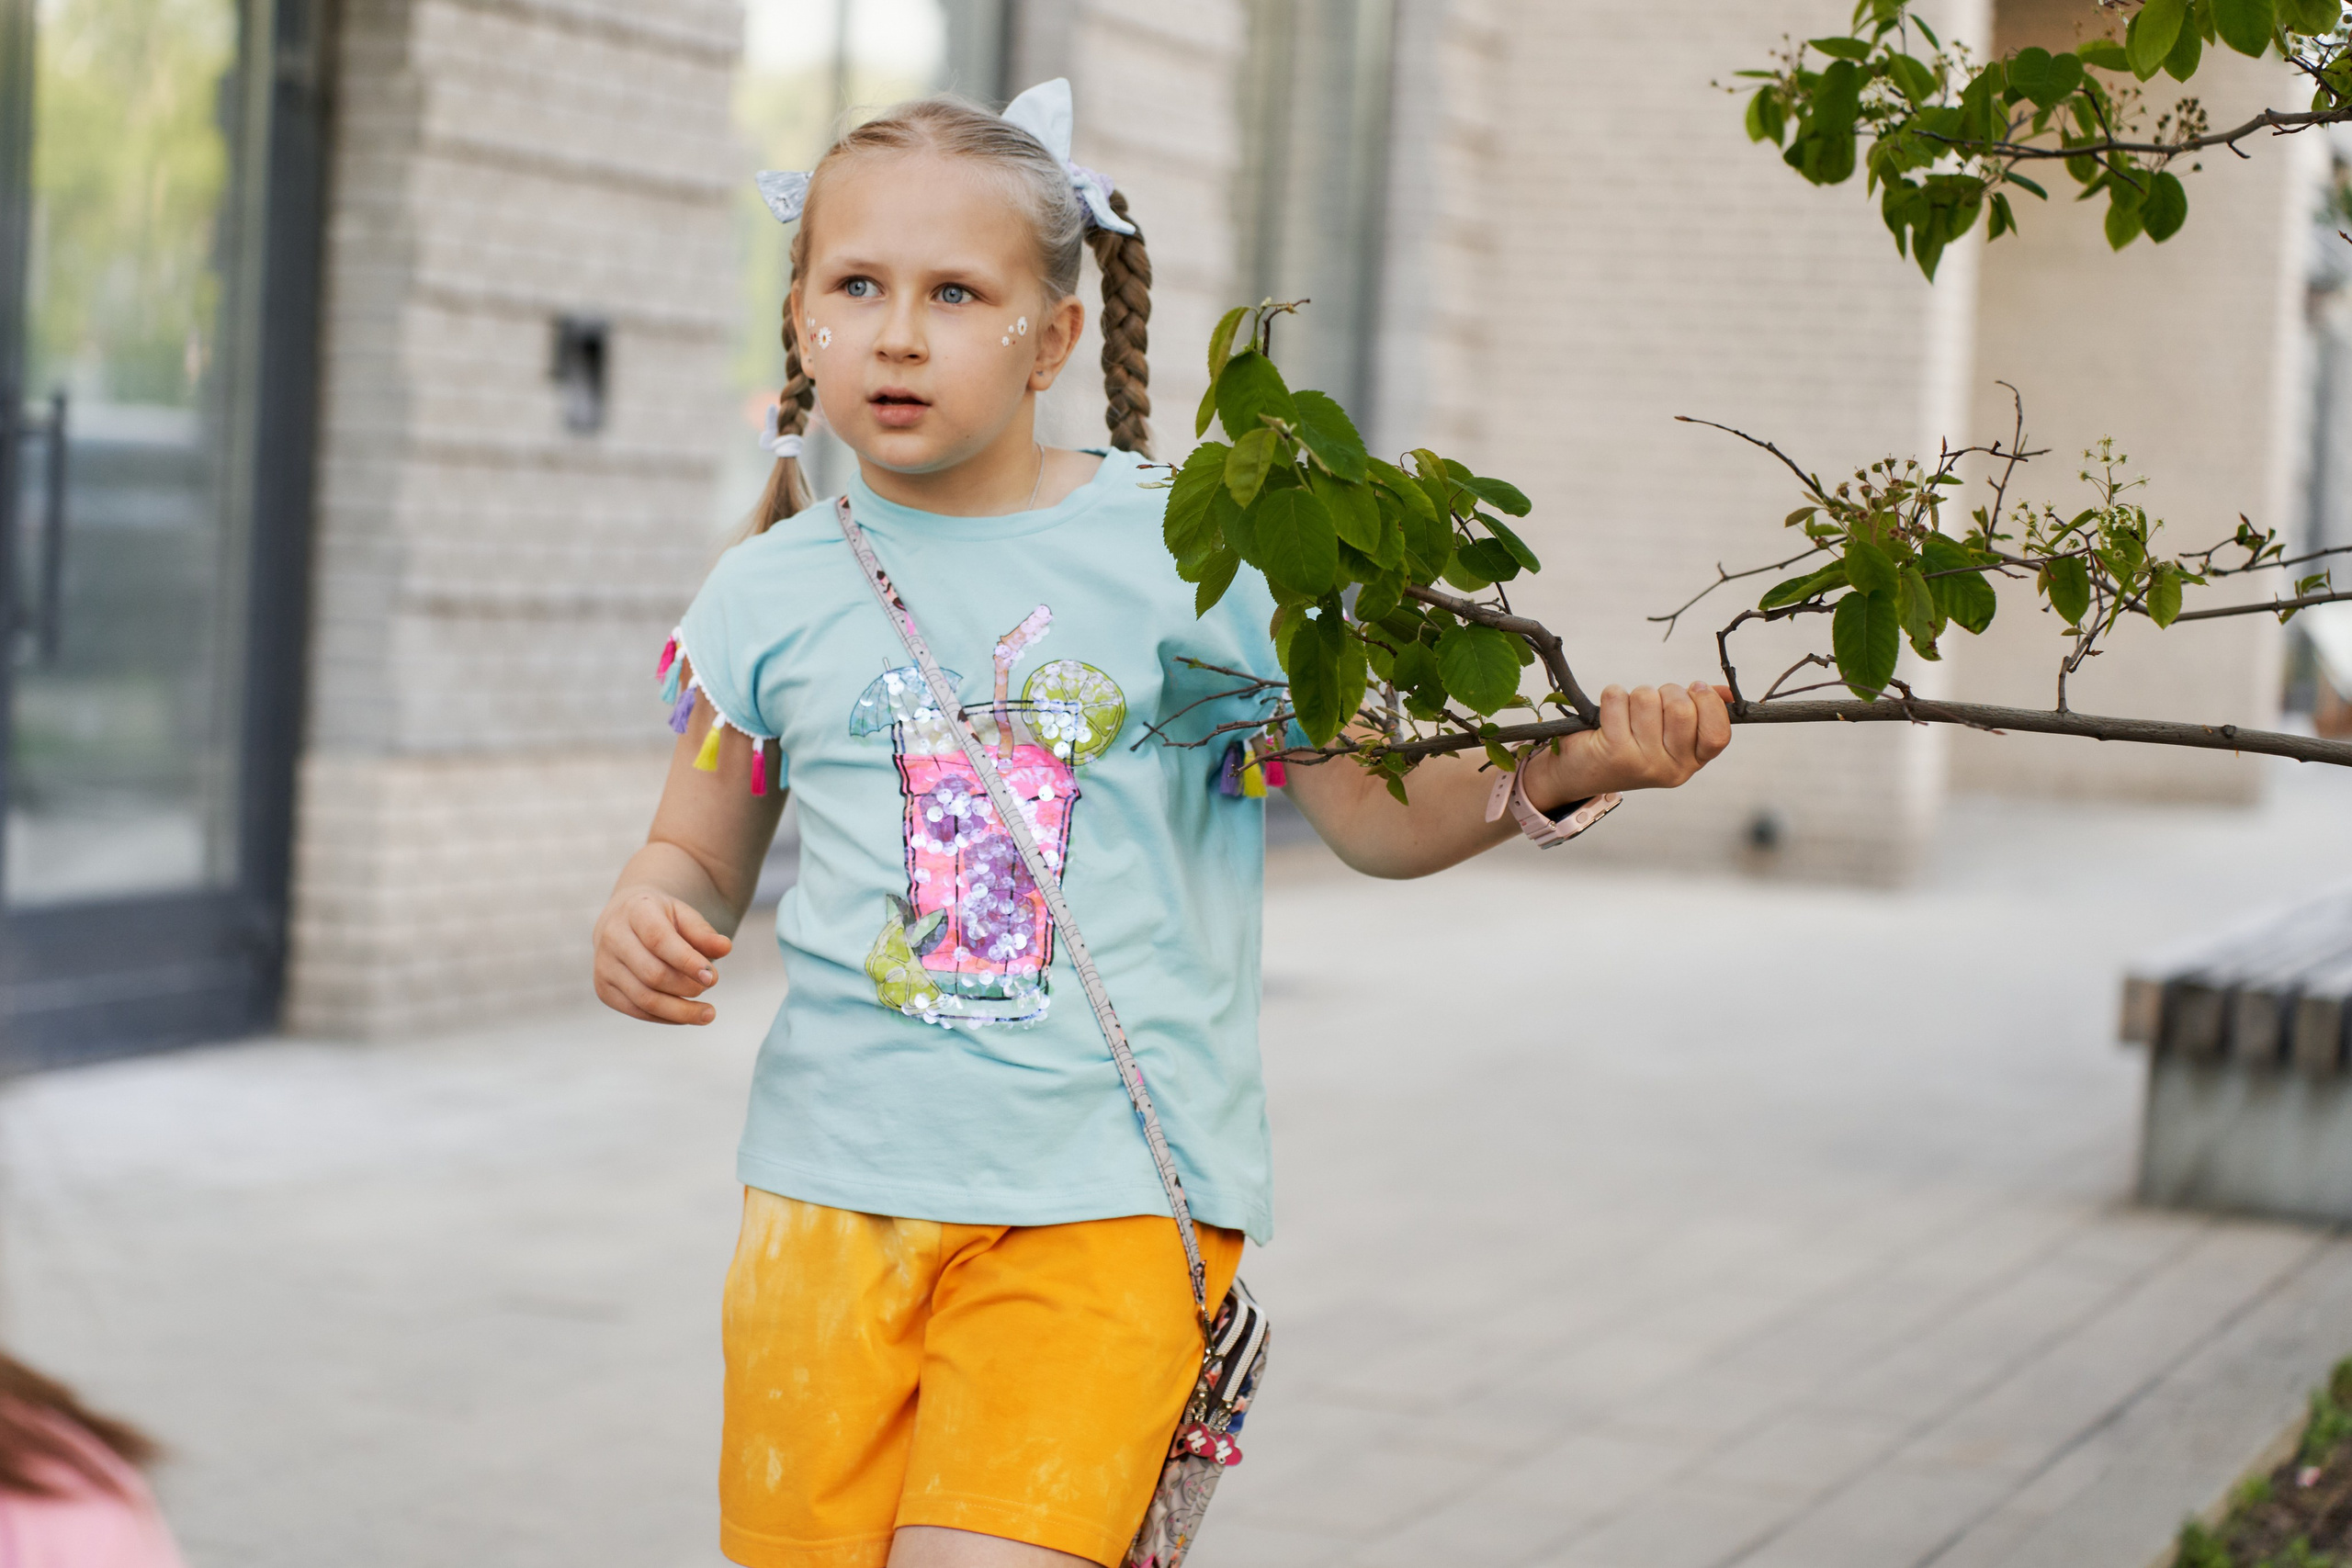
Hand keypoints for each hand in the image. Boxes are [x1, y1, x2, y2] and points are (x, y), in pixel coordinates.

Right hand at [593, 885, 732, 1023]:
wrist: (623, 919)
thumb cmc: (661, 918)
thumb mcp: (683, 915)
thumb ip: (703, 932)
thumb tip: (725, 948)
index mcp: (634, 911)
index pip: (659, 941)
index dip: (686, 961)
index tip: (712, 977)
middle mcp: (612, 938)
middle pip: (652, 974)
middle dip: (687, 986)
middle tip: (712, 985)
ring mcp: (603, 966)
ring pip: (644, 999)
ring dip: (680, 1011)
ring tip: (708, 1013)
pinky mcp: (603, 990)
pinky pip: (637, 1011)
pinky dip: (666, 1017)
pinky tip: (687, 1015)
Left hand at [1530, 681, 1732, 804]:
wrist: (1579, 772)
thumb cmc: (1631, 744)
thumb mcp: (1669, 736)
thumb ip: (1700, 713)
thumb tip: (1725, 692)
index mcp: (1691, 763)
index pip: (1718, 734)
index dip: (1708, 703)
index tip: (1694, 688)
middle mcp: (1670, 768)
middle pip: (1681, 708)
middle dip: (1667, 691)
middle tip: (1653, 702)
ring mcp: (1642, 762)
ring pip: (1648, 698)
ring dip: (1636, 695)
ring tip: (1627, 714)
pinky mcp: (1614, 751)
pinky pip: (1618, 698)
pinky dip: (1612, 696)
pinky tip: (1607, 716)